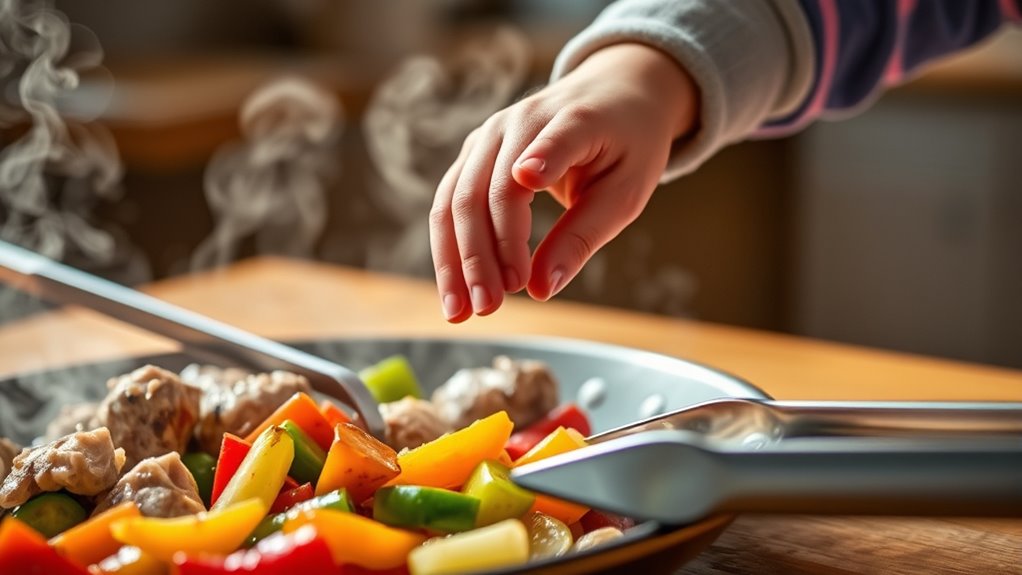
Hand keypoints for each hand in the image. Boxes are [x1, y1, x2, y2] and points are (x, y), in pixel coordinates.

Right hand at [429, 42, 698, 321]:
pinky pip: (449, 204)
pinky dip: (450, 250)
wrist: (611, 95)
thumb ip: (583, 237)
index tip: (530, 180)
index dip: (543, 158)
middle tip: (492, 307)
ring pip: (455, 200)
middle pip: (487, 190)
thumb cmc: (625, 147)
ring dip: (455, 259)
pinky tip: (457, 290)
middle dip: (484, 254)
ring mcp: (488, 135)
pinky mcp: (474, 154)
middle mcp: (520, 121)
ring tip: (463, 311)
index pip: (555, 139)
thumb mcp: (625, 193)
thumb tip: (543, 290)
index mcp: (574, 120)